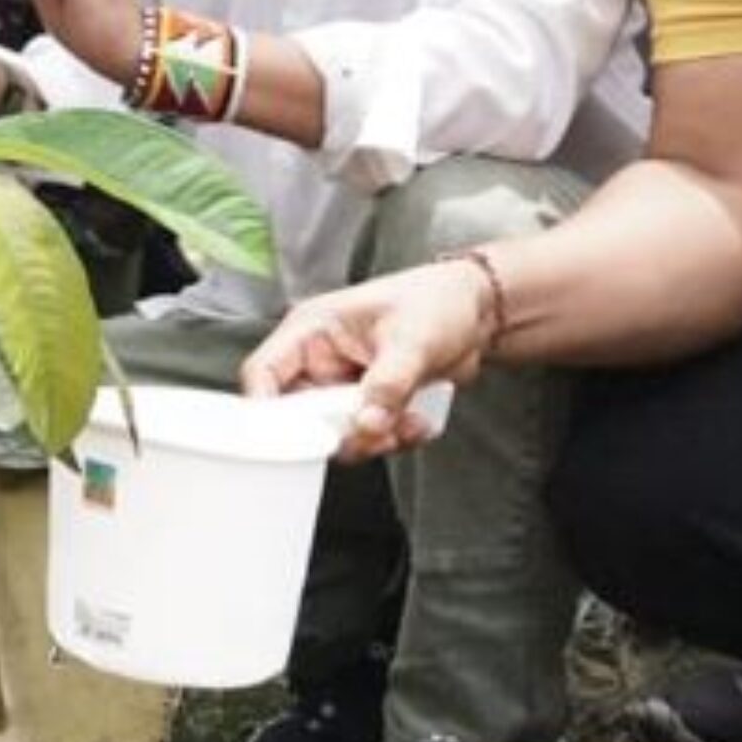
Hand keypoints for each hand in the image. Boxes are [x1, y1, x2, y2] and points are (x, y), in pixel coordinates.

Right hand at [237, 258, 495, 460]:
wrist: (477, 313)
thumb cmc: (437, 302)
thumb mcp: (412, 341)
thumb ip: (388, 385)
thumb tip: (367, 423)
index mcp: (312, 330)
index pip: (264, 372)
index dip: (265, 410)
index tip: (290, 439)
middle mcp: (319, 359)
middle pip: (297, 416)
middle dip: (339, 433)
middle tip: (375, 432)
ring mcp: (341, 385)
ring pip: (333, 433)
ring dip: (371, 440)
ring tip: (407, 424)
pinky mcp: (365, 404)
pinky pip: (364, 437)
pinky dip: (391, 439)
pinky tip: (418, 423)